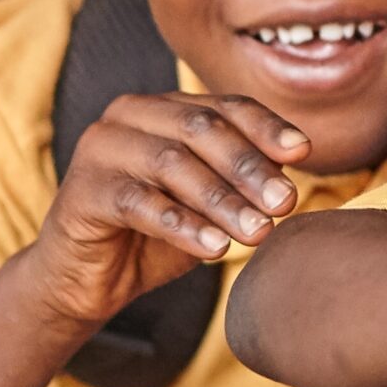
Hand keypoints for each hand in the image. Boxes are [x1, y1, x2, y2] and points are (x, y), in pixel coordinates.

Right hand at [24, 93, 308, 329]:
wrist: (86, 280)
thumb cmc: (152, 236)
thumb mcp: (205, 204)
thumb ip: (239, 180)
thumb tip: (291, 167)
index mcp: (162, 108)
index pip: (223, 106)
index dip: (265, 127)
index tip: (303, 153)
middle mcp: (128, 115)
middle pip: (200, 129)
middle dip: (248, 166)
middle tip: (285, 202)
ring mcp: (100, 148)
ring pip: (172, 163)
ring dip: (222, 200)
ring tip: (258, 232)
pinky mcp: (83, 191)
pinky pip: (141, 204)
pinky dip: (183, 225)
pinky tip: (215, 249)